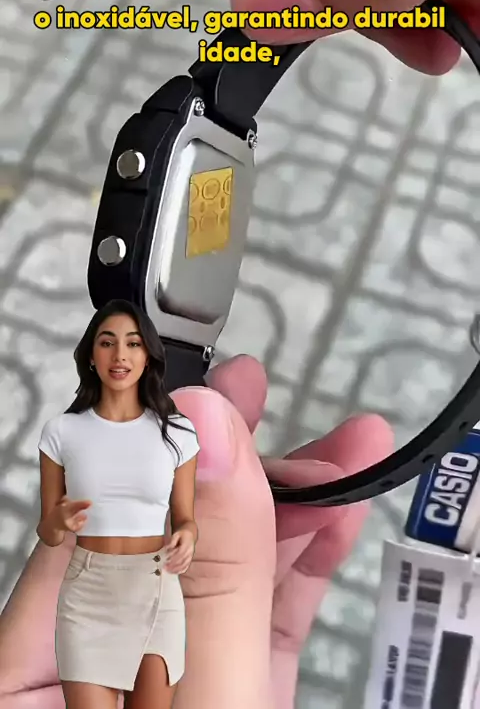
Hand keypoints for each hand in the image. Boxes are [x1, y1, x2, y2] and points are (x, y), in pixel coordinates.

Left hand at [0, 354, 392, 708]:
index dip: (153, 440)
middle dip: (223, 455)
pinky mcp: (218, 691)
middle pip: (160, 530)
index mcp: (40, 663)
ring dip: (288, 504)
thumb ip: (205, 570)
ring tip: (344, 449)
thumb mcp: (200, 693)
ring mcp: (161, 674)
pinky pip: (254, 617)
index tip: (205, 386)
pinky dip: (300, 566)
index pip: (93, 519)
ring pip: (218, 567)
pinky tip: (334, 518)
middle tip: (253, 386)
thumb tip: (205, 429)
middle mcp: (92, 662)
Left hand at [165, 529, 195, 573]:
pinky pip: (186, 567)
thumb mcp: (176, 534)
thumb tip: (167, 549)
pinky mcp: (189, 560)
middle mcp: (190, 552)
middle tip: (165, 567)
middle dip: (173, 565)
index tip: (166, 560)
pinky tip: (173, 572)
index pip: (181, 553)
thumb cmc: (182, 534)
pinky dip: (180, 571)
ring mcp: (190, 557)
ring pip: (184, 565)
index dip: (174, 558)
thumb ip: (172, 541)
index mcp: (187, 544)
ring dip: (176, 569)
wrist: (190, 535)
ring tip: (167, 570)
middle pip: (182, 560)